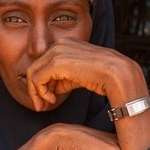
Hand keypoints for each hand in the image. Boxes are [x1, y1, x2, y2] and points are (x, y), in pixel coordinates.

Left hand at [24, 39, 144, 112]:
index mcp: (66, 44)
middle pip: (35, 67)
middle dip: (36, 89)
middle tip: (40, 105)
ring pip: (32, 73)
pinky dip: (40, 92)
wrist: (117, 74)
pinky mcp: (55, 62)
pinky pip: (37, 79)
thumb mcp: (78, 76)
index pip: (44, 62)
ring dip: (36, 92)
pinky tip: (52, 100)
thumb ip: (63, 79)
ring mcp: (56, 51)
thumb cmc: (102, 77)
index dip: (43, 82)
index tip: (48, 99)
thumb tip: (50, 90)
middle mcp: (59, 44)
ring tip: (45, 105)